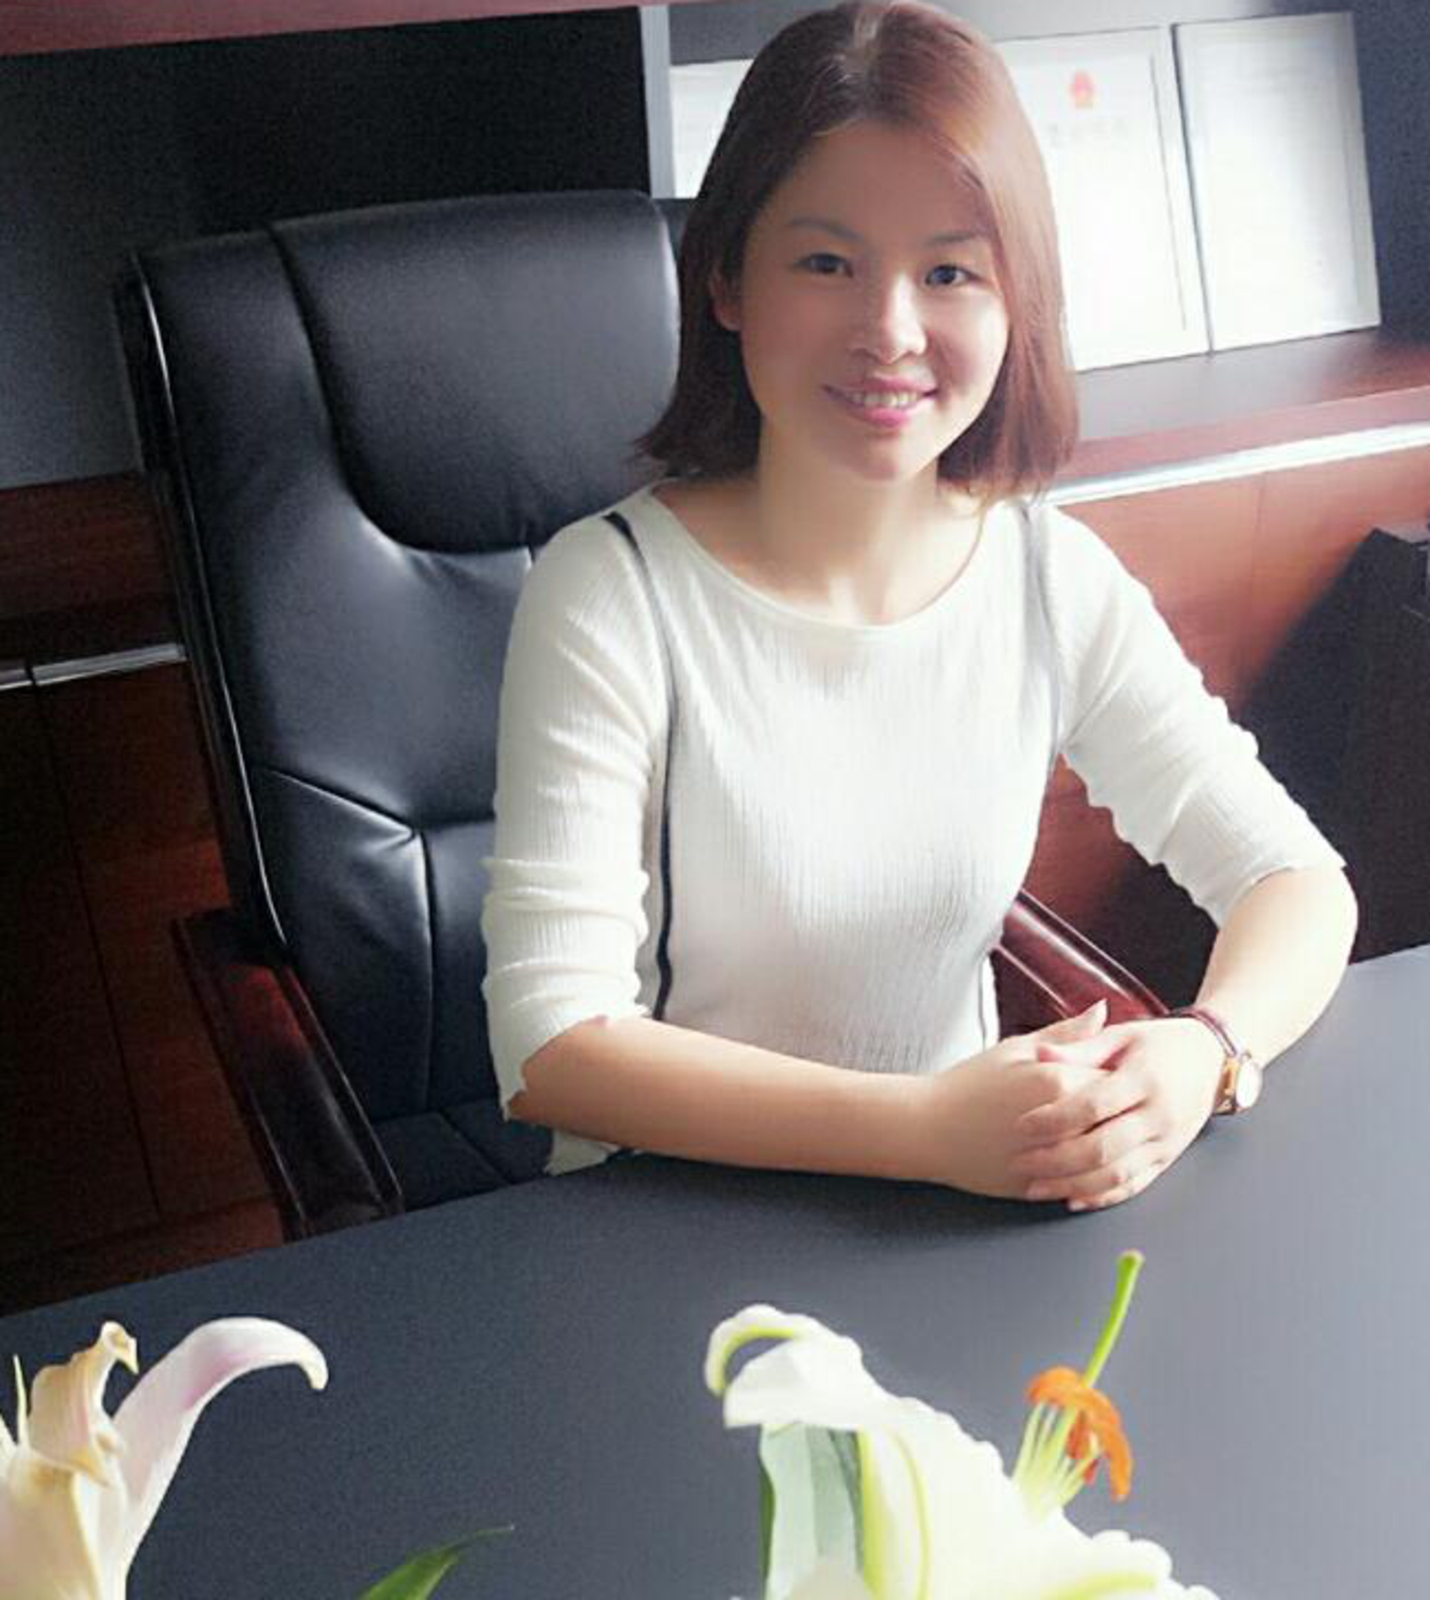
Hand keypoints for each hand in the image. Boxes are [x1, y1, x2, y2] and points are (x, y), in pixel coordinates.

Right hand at [910, 1002, 1113, 1197]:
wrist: (929, 1129)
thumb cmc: (969, 1084)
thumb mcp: (1016, 1049)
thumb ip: (1066, 1033)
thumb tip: (1103, 1010)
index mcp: (1058, 1081)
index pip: (1116, 1077)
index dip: (1119, 1073)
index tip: (1116, 1071)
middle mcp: (1062, 1122)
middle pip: (1117, 1117)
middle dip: (1120, 1111)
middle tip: (1116, 1102)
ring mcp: (1053, 1160)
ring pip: (1106, 1154)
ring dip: (1111, 1144)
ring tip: (1100, 1130)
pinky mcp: (1044, 1187)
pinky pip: (1086, 1182)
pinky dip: (1093, 1172)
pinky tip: (1085, 1158)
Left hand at [1008, 1015, 1224, 1210]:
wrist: (1213, 1061)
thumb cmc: (1160, 1044)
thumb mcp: (1123, 1035)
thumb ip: (1081, 1047)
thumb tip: (1041, 1054)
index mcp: (1145, 1079)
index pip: (1094, 1105)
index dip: (1055, 1118)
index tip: (1021, 1124)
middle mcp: (1159, 1115)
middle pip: (1103, 1148)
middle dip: (1057, 1160)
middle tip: (1021, 1162)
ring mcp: (1166, 1142)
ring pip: (1117, 1175)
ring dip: (1074, 1186)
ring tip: (1036, 1187)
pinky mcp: (1168, 1159)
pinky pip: (1135, 1186)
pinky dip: (1102, 1197)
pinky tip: (1072, 1199)